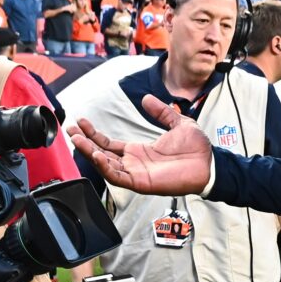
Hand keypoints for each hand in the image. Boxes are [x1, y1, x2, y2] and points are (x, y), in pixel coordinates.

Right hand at [68, 94, 212, 194]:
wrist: (210, 163)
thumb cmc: (196, 148)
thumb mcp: (177, 123)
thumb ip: (161, 112)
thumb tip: (146, 98)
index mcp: (139, 150)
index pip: (109, 143)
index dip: (94, 134)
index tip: (81, 121)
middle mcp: (134, 162)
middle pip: (102, 153)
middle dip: (85, 142)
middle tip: (70, 129)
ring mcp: (137, 173)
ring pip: (105, 165)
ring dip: (90, 153)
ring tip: (77, 140)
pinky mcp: (142, 182)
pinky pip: (118, 177)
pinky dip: (106, 167)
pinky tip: (96, 155)